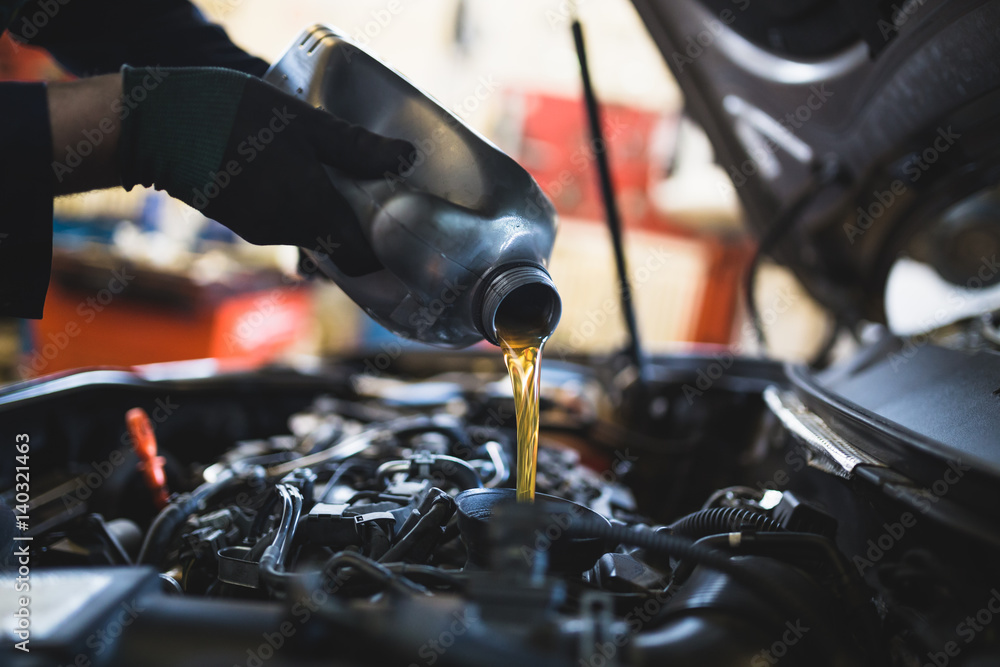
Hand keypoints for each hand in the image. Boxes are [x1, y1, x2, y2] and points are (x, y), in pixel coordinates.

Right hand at [117, 66, 413, 275]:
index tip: (398, 228)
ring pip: (312, 232)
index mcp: (310, 211)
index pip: (361, 260)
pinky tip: (296, 170)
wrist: (154, 126)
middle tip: (374, 189)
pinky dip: (299, 204)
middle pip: (339, 246)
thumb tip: (405, 158)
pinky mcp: (242, 220)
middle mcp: (286, 231)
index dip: (383, 251)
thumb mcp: (302, 121)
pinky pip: (285, 222)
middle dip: (358, 224)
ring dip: (327, 209)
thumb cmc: (230, 116)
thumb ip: (355, 146)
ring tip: (334, 171)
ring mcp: (260, 230)